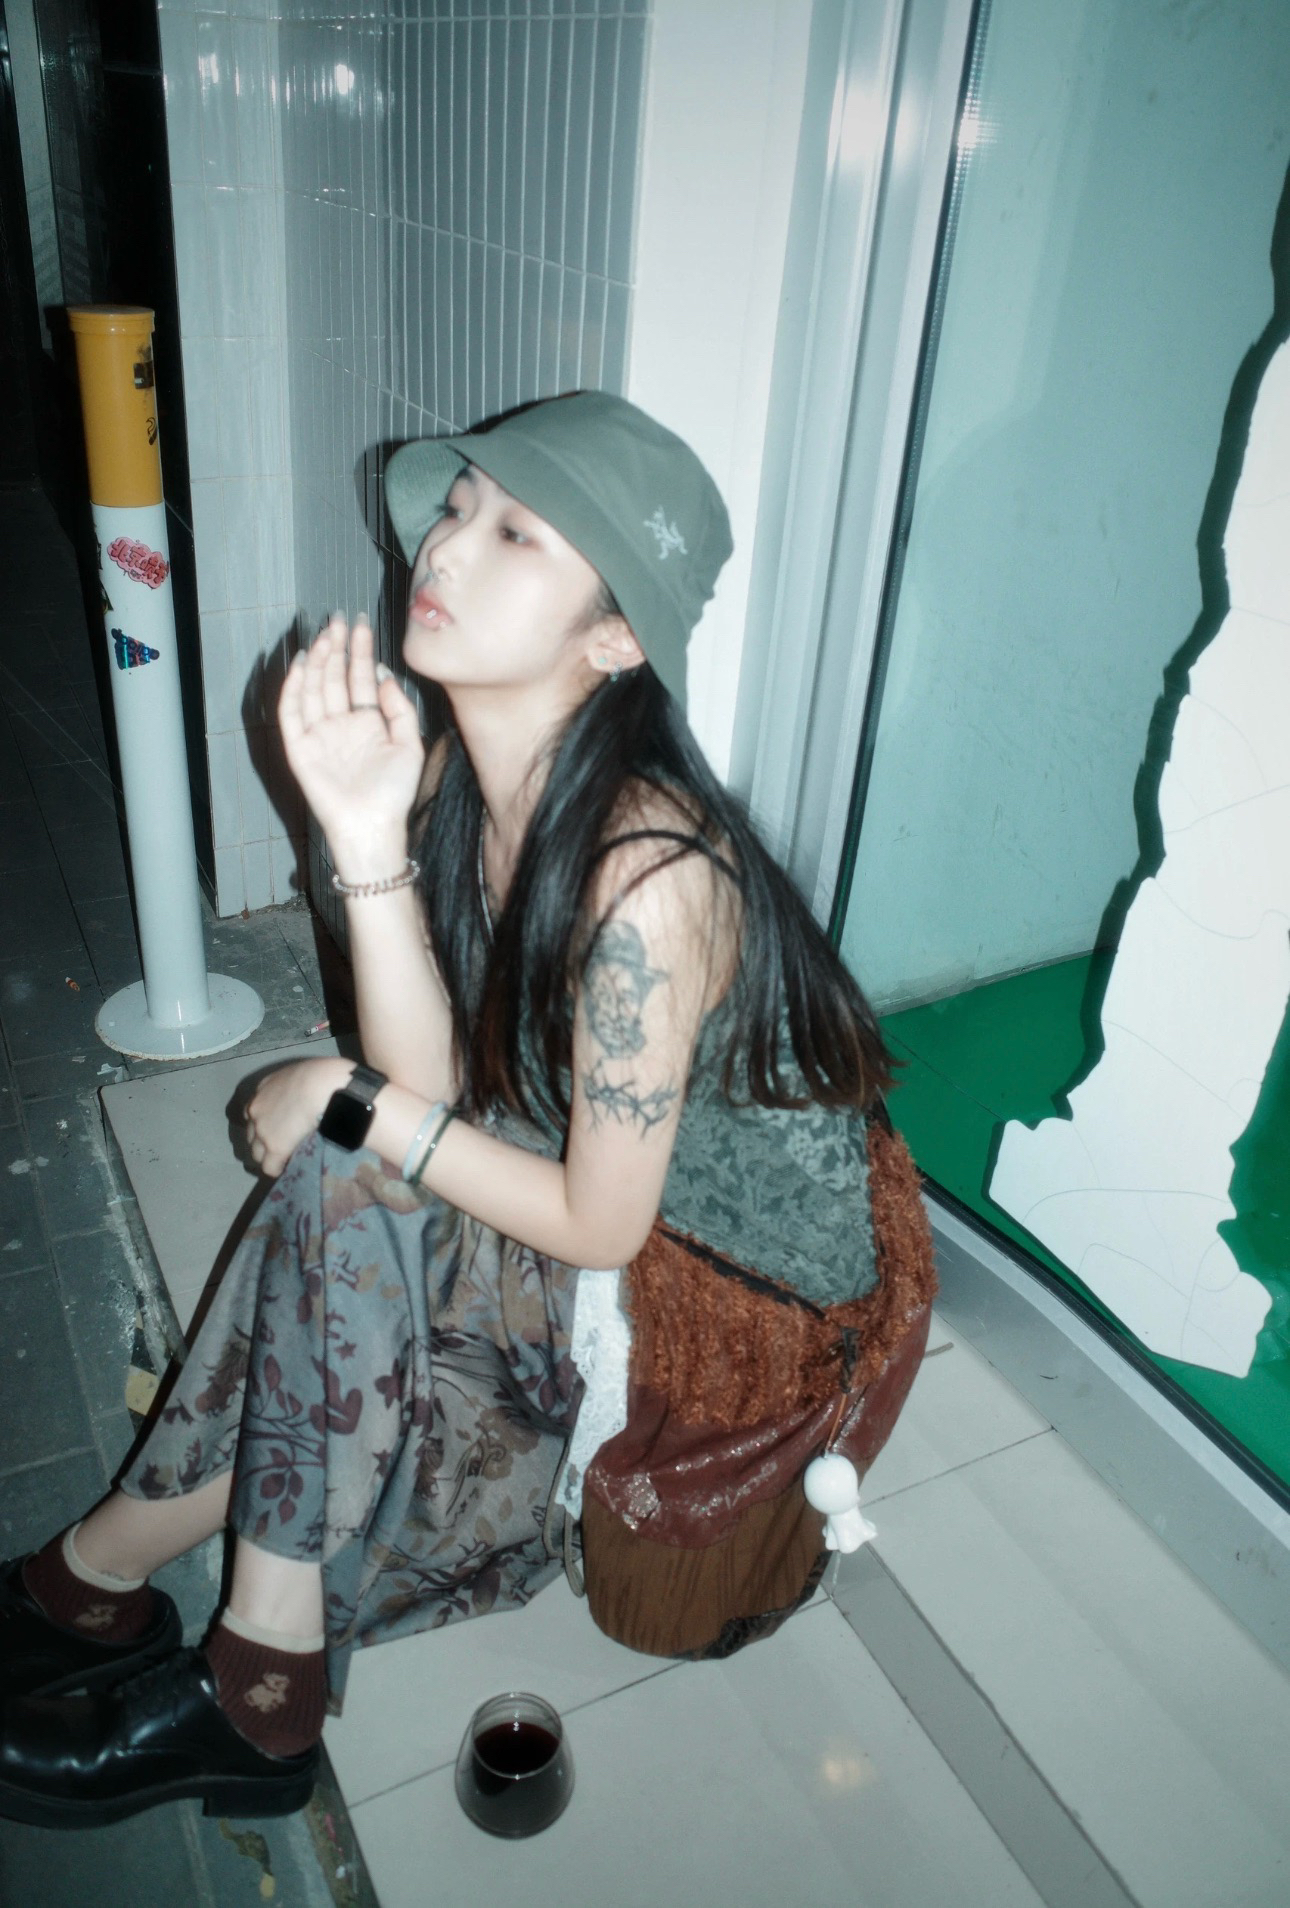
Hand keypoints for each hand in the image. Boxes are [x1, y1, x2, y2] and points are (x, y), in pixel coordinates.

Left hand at [244, 1059, 349, 1176]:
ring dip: (269, 1157)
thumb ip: (297, 1089)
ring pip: (257, 1153)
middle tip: (283, 1144)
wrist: (323, 1085)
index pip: (255, 1112)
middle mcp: (257, 1109)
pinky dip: (279, 1169)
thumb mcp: (303, 1074)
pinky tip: (290, 1169)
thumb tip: (309, 1101)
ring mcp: (263, 1129)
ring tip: (287, 1159)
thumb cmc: (322, 1074)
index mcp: (264, 1089)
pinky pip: (270, 1167)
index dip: (266, 1123)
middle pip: (251, 1134)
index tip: (278, 1128)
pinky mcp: (274, 1147)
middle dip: (264, 1141)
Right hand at [278, 616, 425, 875]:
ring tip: (325, 635)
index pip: (359, 677)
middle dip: (336, 647)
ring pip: (314, 688)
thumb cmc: (393, 792)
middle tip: (338, 619)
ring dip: (318, 661)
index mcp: (367, 722)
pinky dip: (294, 688)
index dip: (360, 650)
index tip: (360, 624)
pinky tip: (302, 664)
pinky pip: (292, 713)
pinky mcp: (300, 748)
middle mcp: (341, 724)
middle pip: (335, 677)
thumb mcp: (410, 745)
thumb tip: (384, 676)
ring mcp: (319, 735)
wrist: (372, 825)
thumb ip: (400, 709)